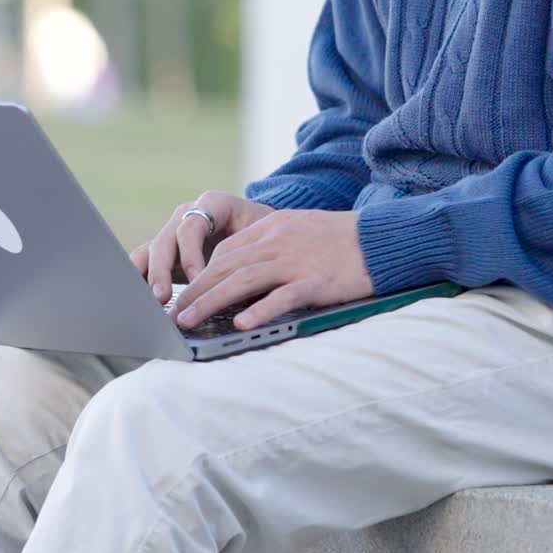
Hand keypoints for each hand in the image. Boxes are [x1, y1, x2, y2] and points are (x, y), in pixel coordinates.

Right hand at [130, 192, 274, 303]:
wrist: (265, 232)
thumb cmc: (267, 234)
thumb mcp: (263, 238)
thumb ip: (250, 255)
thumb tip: (242, 287)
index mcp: (213, 204)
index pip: (192, 226)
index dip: (191, 254)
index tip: (198, 279)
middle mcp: (188, 215)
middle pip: (166, 239)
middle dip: (162, 270)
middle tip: (163, 297)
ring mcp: (174, 232)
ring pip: (150, 250)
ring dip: (146, 276)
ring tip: (149, 301)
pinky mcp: (166, 253)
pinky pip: (144, 262)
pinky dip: (139, 279)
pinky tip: (137, 300)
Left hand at [168, 208, 374, 330]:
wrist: (380, 238)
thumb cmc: (340, 239)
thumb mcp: (298, 230)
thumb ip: (270, 246)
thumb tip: (240, 273)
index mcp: (272, 227)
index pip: (226, 252)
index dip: (200, 275)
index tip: (182, 295)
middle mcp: (277, 241)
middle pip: (226, 266)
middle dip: (196, 291)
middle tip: (172, 314)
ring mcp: (295, 260)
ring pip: (243, 281)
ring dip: (212, 303)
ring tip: (189, 322)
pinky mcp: (315, 280)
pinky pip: (282, 296)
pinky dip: (260, 311)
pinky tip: (242, 325)